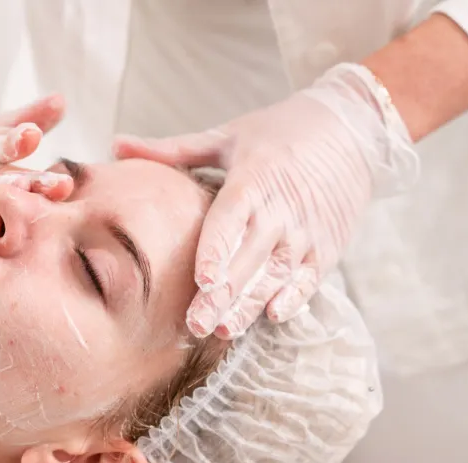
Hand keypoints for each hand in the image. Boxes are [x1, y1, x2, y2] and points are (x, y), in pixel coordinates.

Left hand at [114, 63, 417, 337]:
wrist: (351, 127)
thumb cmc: (278, 132)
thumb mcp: (225, 136)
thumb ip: (171, 150)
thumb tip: (115, 145)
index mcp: (254, 178)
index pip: (232, 218)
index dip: (217, 250)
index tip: (201, 279)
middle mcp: (282, 207)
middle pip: (248, 257)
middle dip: (223, 294)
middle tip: (195, 324)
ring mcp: (307, 230)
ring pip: (276, 274)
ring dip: (251, 304)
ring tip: (224, 329)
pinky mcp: (327, 245)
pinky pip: (309, 277)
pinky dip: (294, 297)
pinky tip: (273, 316)